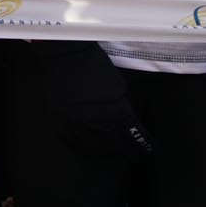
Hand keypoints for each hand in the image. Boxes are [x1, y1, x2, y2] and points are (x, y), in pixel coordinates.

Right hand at [35, 40, 152, 156]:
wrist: (64, 54)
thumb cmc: (94, 66)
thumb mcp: (118, 87)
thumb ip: (124, 108)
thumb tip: (131, 126)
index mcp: (110, 108)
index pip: (129, 134)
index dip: (140, 143)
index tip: (148, 149)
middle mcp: (90, 118)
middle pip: (112, 142)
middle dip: (126, 148)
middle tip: (134, 152)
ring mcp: (71, 120)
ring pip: (92, 144)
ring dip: (107, 149)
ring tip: (115, 151)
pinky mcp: (58, 118)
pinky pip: (72, 139)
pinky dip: (85, 146)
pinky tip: (92, 148)